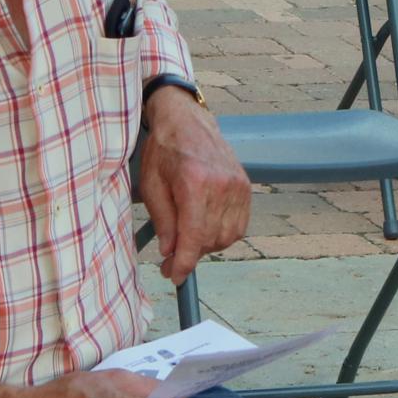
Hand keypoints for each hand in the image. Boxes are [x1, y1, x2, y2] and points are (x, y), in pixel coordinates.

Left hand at [137, 84, 250, 281]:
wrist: (187, 120)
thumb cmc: (164, 150)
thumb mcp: (151, 185)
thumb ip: (163, 220)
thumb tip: (170, 252)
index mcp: (195, 182)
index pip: (194, 236)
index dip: (184, 263)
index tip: (174, 276)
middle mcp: (222, 185)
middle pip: (210, 239)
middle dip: (191, 255)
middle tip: (171, 257)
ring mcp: (238, 186)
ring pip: (227, 236)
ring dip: (207, 245)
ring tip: (188, 237)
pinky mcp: (245, 187)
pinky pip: (239, 226)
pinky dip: (223, 234)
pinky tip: (205, 228)